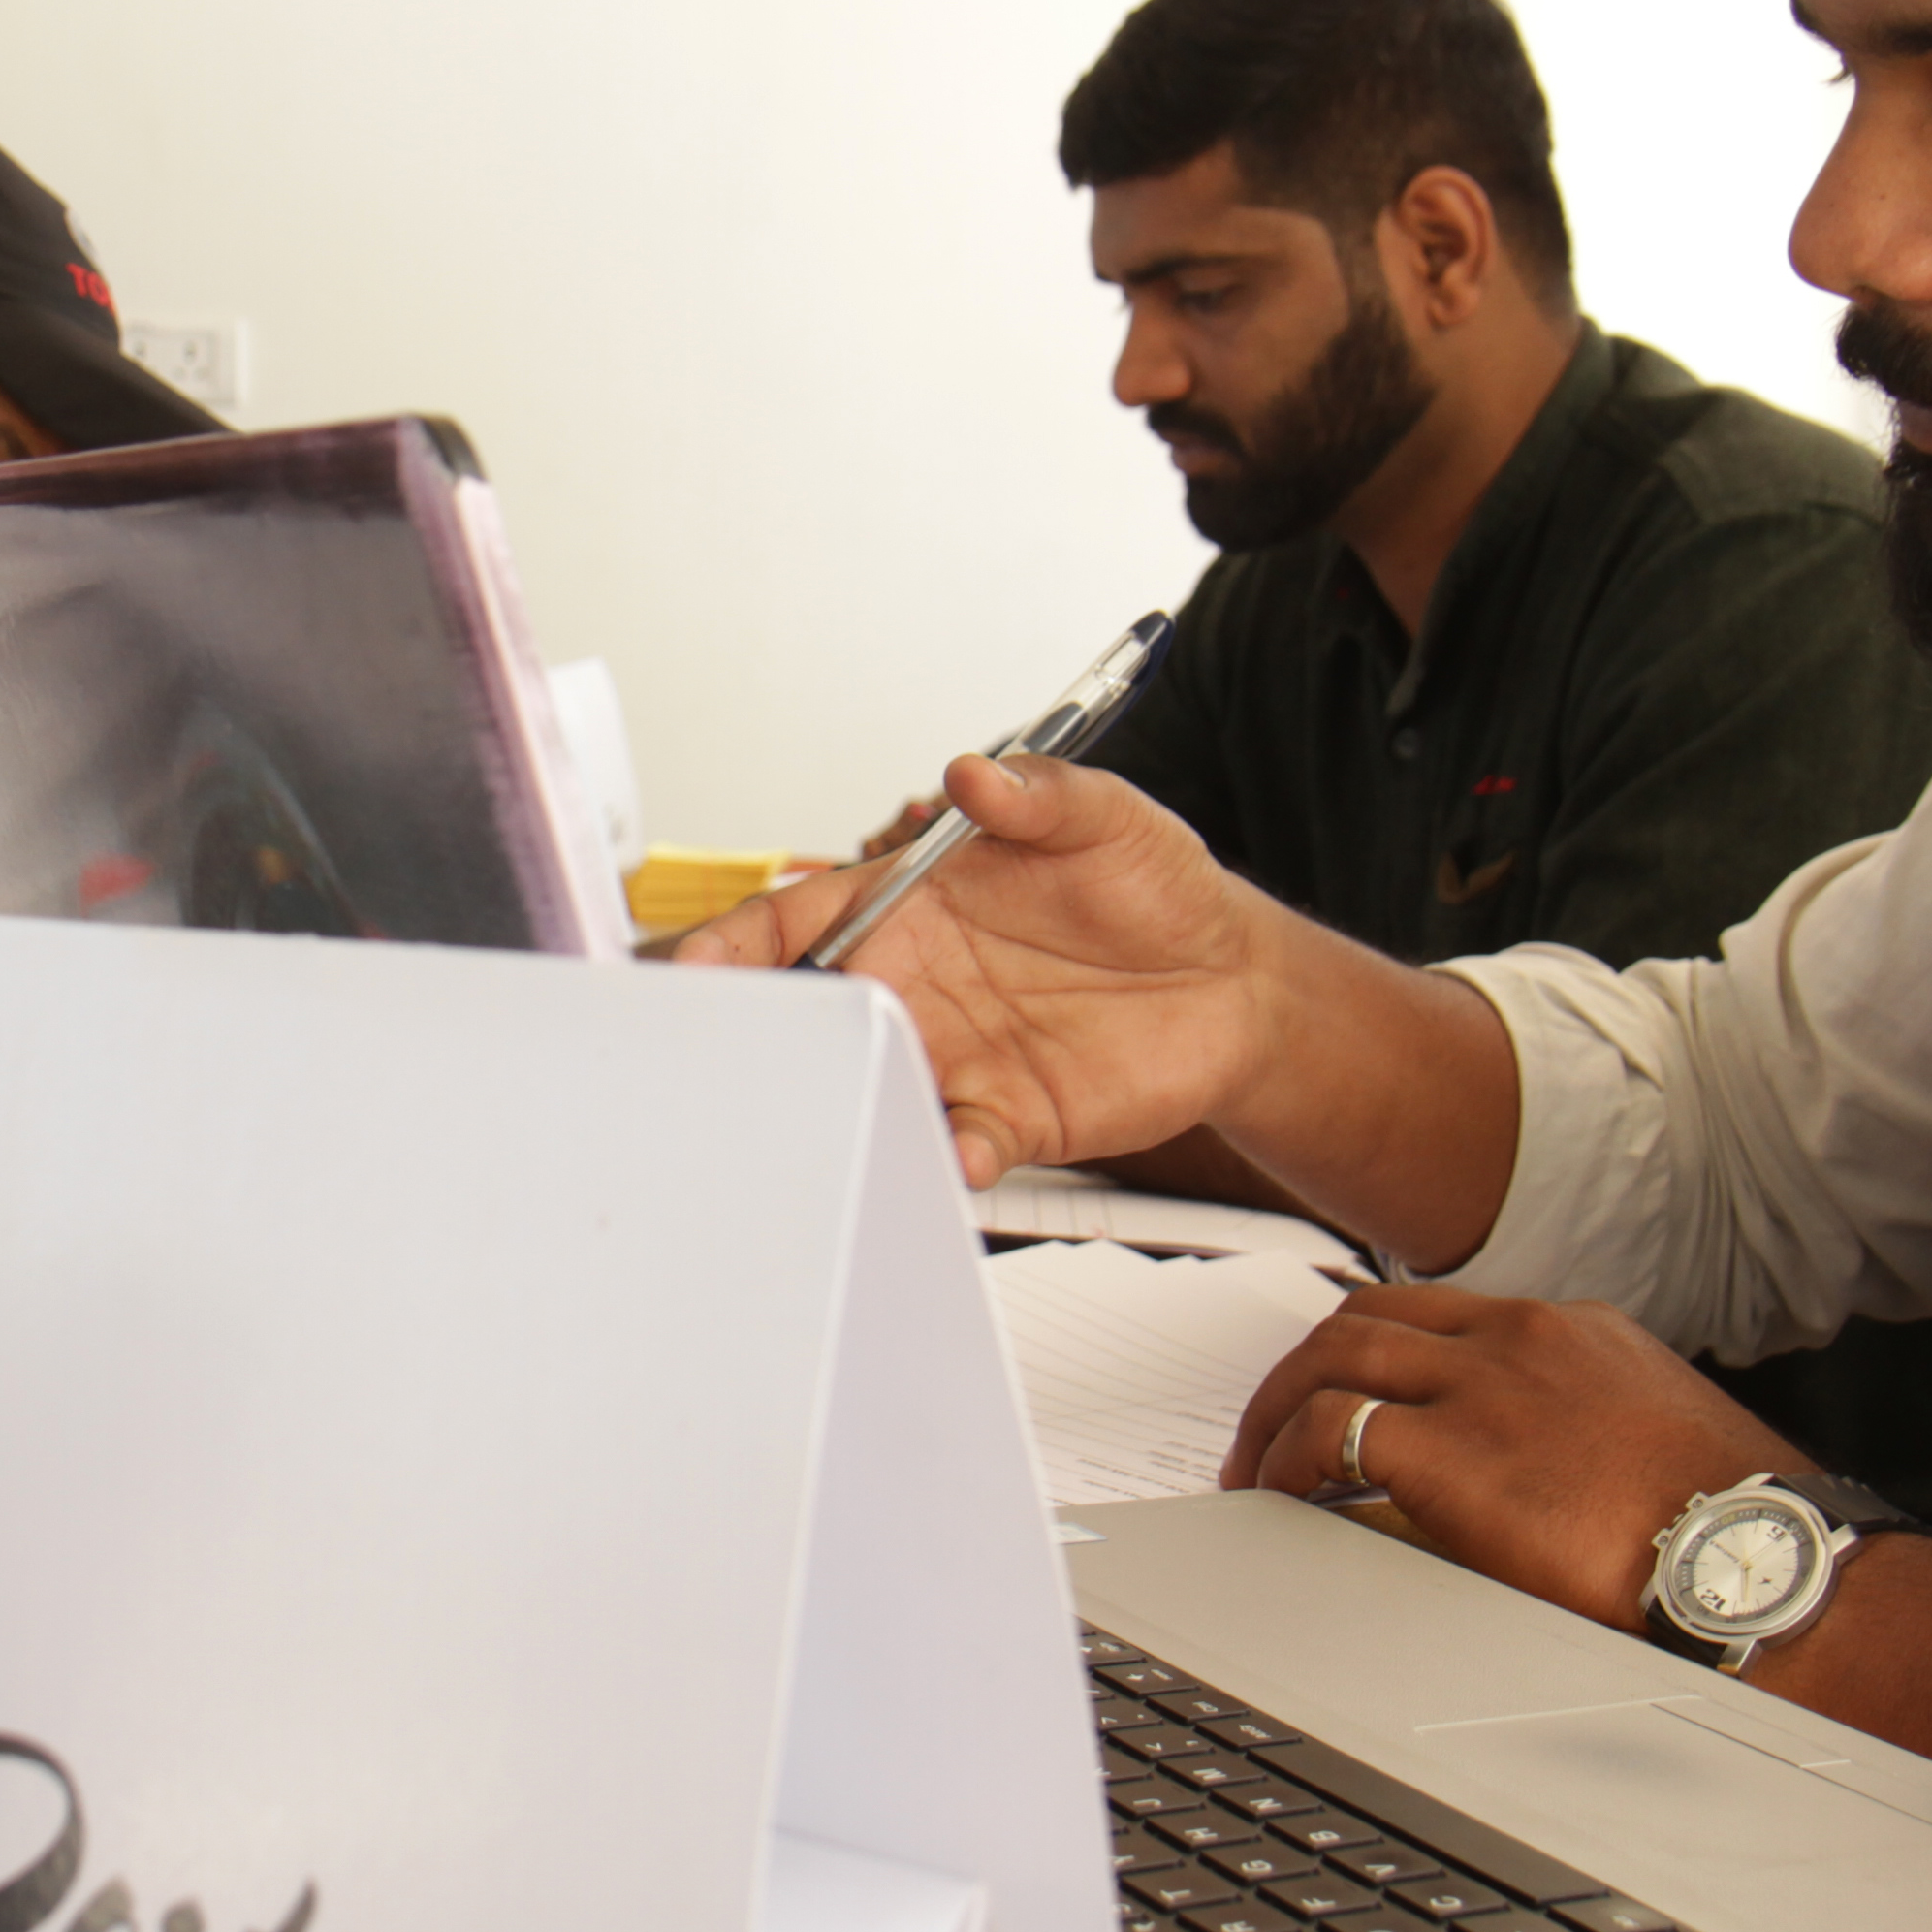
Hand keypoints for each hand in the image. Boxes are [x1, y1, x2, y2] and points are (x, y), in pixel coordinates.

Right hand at [675, 751, 1283, 1183]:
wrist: (1236, 978)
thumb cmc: (1153, 884)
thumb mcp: (1105, 816)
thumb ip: (1038, 794)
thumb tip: (974, 776)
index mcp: (913, 903)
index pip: (797, 920)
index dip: (735, 942)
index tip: (695, 968)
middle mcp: (919, 985)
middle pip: (814, 1016)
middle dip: (769, 1039)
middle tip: (747, 1055)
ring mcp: (958, 1054)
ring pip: (874, 1088)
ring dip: (853, 1104)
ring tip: (848, 1111)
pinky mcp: (1010, 1115)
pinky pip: (959, 1144)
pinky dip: (950, 1156)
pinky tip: (959, 1153)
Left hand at [1223, 1280, 1807, 1632]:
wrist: (1761, 1565)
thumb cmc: (1734, 1535)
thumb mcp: (1651, 1453)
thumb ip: (1576, 1444)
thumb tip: (1515, 1493)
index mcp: (1576, 1333)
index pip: (1447, 1314)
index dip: (1382, 1348)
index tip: (1351, 1387)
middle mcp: (1521, 1339)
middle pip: (1372, 1316)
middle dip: (1307, 1365)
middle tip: (1274, 1421)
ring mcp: (1483, 1385)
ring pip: (1334, 1356)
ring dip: (1278, 1407)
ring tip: (1254, 1464)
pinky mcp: (1451, 1449)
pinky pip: (1329, 1430)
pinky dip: (1287, 1456)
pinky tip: (1278, 1492)